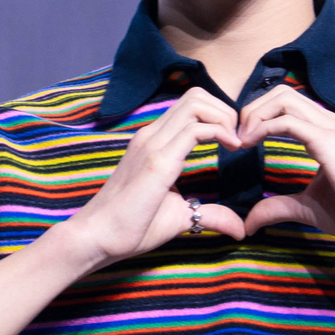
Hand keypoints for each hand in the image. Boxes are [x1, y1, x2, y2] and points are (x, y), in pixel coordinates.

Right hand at [68, 86, 247, 268]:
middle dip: (226, 111)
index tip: (234, 143)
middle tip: (237, 140)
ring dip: (224, 118)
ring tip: (235, 144)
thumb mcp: (179, 216)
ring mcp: (152, 144)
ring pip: (196, 103)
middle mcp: (152, 135)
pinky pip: (195, 129)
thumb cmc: (130, 228)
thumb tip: (239, 228)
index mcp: (154, 142)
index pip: (191, 106)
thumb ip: (210, 214)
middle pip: (196, 95)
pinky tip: (231, 151)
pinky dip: (221, 132)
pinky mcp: (157, 161)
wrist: (96, 239)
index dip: (219, 116)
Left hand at [235, 85, 334, 254]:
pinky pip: (287, 120)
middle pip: (281, 92)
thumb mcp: (307, 208)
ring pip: (283, 98)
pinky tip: (250, 144)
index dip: (259, 116)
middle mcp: (331, 122)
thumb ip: (278, 207)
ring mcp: (332, 128)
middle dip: (252, 109)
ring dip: (254, 115)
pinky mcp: (330, 141)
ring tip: (241, 140)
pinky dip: (262, 127)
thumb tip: (249, 222)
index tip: (241, 141)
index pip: (287, 104)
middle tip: (237, 138)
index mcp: (328, 131)